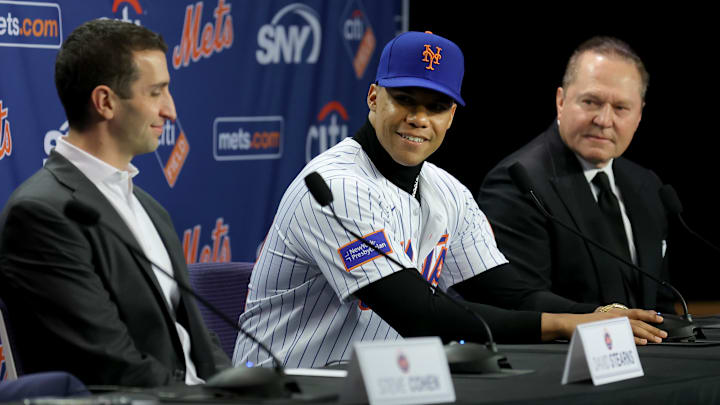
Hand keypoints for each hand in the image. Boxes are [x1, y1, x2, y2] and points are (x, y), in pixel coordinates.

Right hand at [541, 311, 666, 344]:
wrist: (567, 323)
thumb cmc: (581, 324)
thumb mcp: (599, 321)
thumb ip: (611, 323)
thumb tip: (622, 331)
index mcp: (613, 312)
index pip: (634, 312)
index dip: (648, 314)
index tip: (659, 317)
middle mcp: (614, 315)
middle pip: (638, 320)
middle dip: (652, 326)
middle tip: (664, 333)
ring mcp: (611, 322)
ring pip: (634, 327)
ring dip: (648, 333)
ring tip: (658, 339)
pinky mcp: (607, 330)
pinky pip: (625, 335)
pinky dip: (635, 339)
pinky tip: (643, 342)